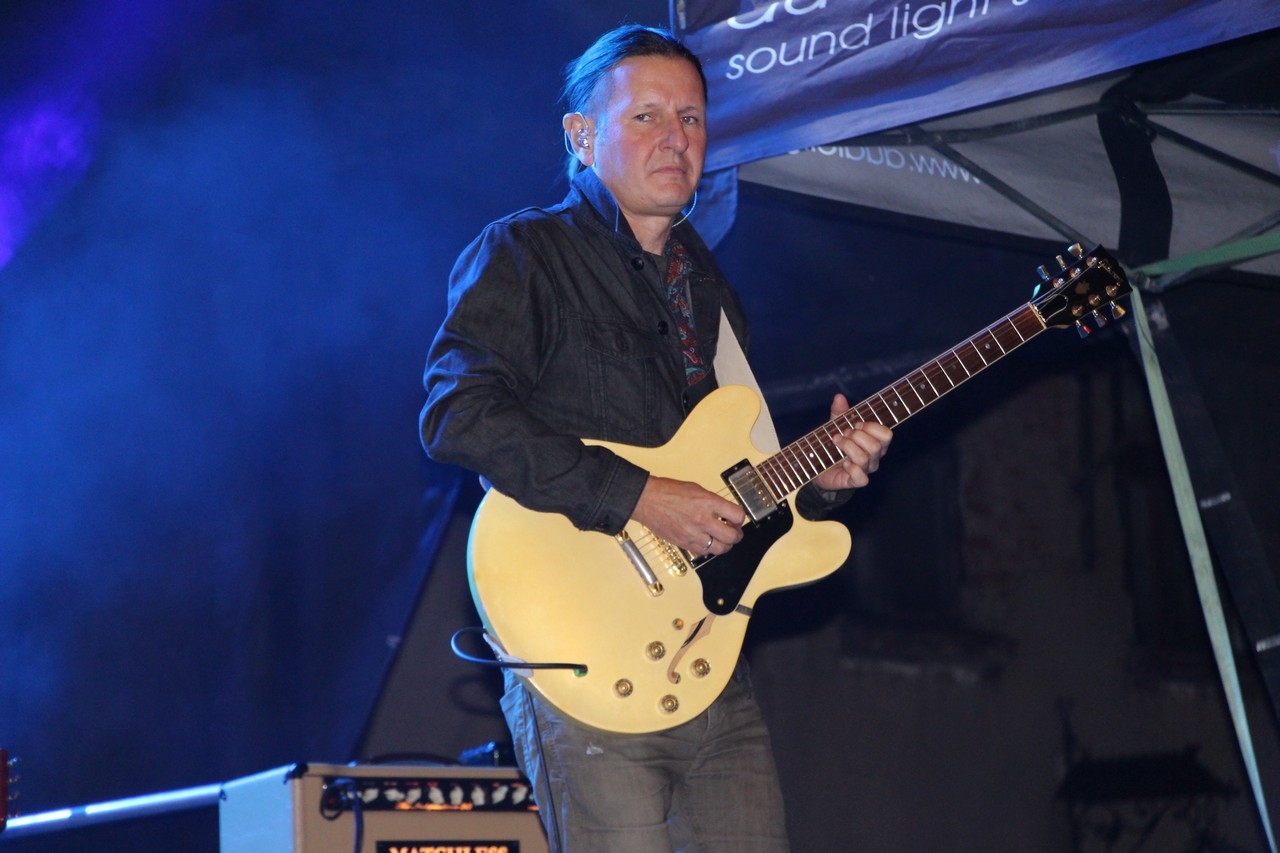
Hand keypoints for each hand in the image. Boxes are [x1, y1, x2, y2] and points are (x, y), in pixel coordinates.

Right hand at [630, 475, 745, 555]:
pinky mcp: (684, 543)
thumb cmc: (667, 491)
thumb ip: (713, 502)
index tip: (737, 518)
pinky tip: (707, 541)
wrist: (646, 500)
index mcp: (707, 502)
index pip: (737, 515)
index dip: (740, 518)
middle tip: (735, 532)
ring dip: (725, 545)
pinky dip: (708, 549)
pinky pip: (704, 552)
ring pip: (720, 549)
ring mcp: (693, 534)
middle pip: (732, 536)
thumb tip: (726, 512)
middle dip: (737, 535)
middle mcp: (702, 519)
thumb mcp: (696, 489)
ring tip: (723, 540)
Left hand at [811, 393, 892, 491]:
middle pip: (876, 446)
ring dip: (847, 447)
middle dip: (856, 436)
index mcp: (875, 441)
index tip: (856, 423)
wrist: (817, 466)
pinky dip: (850, 468)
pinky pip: (860, 478)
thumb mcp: (835, 425)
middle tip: (843, 434)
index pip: (887, 434)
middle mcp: (874, 457)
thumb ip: (838, 412)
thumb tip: (839, 397)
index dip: (872, 427)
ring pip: (864, 458)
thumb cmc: (832, 444)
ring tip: (836, 442)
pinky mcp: (855, 482)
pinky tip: (842, 463)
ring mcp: (866, 470)